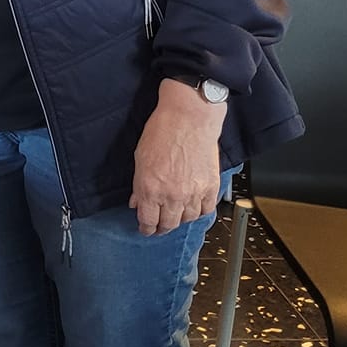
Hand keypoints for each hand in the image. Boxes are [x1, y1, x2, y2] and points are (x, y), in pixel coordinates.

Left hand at [128, 81, 224, 234]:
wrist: (189, 117)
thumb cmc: (162, 130)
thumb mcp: (140, 157)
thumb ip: (138, 184)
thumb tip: (136, 202)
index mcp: (150, 188)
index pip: (147, 221)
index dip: (145, 228)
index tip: (145, 230)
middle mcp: (172, 195)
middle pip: (168, 225)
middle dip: (161, 228)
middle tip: (159, 227)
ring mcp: (193, 193)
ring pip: (187, 220)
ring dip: (180, 220)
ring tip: (176, 215)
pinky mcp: (210, 187)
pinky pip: (206, 210)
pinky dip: (199, 212)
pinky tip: (194, 208)